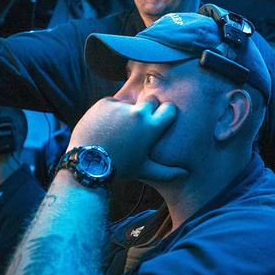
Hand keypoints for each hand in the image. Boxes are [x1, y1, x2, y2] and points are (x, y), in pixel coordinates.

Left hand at [68, 97, 186, 182]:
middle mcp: (138, 113)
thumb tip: (185, 174)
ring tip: (117, 130)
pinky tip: (106, 126)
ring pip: (130, 102)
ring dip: (127, 111)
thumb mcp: (144, 170)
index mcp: (151, 127)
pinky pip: (113, 102)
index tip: (160, 118)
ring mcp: (120, 107)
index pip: (169, 108)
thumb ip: (167, 172)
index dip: (165, 113)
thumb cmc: (119, 168)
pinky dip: (111, 111)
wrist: (88, 164)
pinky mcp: (105, 103)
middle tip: (138, 123)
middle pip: (151, 99)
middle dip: (147, 108)